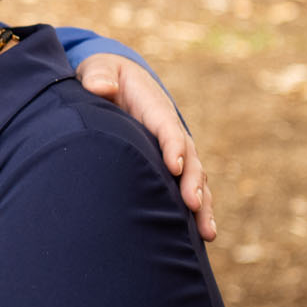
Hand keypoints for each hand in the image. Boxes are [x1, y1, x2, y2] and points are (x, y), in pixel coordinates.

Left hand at [75, 54, 217, 241]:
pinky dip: (197, 210)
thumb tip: (100, 87)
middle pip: (188, 158)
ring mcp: (174, 150)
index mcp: (155, 109)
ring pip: (194, 177)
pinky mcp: (170, 166)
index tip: (172, 166)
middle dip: (192, 182)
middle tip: (192, 205)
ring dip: (202, 204)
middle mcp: (170, 131)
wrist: (117, 82)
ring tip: (206, 233)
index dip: (172, 146)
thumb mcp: (99, 70)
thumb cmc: (105, 77)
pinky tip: (202, 236)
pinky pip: (187, 187)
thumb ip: (99, 76)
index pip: (167, 129)